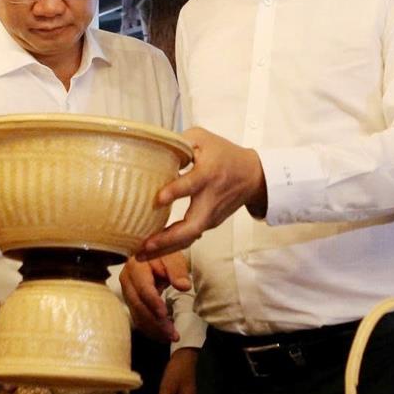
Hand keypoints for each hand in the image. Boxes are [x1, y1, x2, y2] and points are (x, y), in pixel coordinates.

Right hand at [119, 254, 190, 342]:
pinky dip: (150, 328)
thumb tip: (184, 286)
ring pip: (137, 315)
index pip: (143, 288)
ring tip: (171, 337)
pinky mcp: (130, 301)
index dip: (153, 302)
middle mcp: (126, 280)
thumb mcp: (173, 256)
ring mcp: (126, 292)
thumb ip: (177, 270)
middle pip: (139, 305)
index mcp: (135, 267)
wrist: (154, 251)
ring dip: (154, 329)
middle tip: (172, 334)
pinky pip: (138, 318)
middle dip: (155, 322)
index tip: (165, 314)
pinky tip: (163, 335)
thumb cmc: (164, 253)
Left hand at [139, 128, 264, 258]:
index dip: (175, 192)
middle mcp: (210, 199)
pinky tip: (151, 251)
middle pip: (192, 226)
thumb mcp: (202, 139)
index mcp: (208, 174)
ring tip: (140, 255)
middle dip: (167, 239)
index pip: (192, 185)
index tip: (158, 198)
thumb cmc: (225, 155)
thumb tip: (150, 149)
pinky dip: (171, 246)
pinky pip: (189, 237)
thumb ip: (178, 142)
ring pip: (189, 237)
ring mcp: (211, 216)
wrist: (253, 176)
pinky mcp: (209, 224)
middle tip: (145, 245)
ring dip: (165, 249)